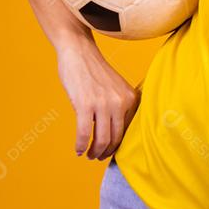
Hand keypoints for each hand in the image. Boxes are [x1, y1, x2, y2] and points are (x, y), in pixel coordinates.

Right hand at [56, 37, 140, 159]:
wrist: (79, 52)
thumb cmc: (95, 71)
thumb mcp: (116, 87)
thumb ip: (120, 106)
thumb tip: (115, 134)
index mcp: (130, 97)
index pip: (128, 130)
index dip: (118, 145)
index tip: (110, 150)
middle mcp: (120, 101)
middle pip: (115, 138)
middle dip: (106, 152)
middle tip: (97, 156)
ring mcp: (103, 103)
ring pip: (102, 139)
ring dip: (94, 152)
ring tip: (88, 155)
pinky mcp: (85, 105)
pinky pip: (84, 134)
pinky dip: (81, 146)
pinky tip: (78, 150)